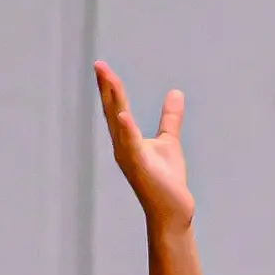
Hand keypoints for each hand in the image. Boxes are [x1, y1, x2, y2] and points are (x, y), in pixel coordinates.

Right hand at [96, 62, 193, 231]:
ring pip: (119, 124)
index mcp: (127, 139)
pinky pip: (131, 146)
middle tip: (99, 65)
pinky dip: (126, 130)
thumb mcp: (169, 141)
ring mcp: (129, 157)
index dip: (110, 87)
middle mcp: (122, 146)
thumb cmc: (166, 179)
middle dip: (106, 88)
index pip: (116, 107)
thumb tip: (175, 92)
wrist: (172, 210)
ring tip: (110, 79)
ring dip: (114, 102)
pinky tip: (123, 116)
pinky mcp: (140, 167)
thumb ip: (169, 118)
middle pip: (112, 111)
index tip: (102, 66)